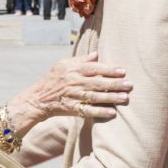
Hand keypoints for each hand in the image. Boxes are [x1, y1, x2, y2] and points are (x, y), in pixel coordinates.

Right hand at [6, 52, 131, 134]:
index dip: (109, 70)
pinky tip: (112, 112)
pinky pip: (87, 111)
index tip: (123, 71)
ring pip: (95, 96)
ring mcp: (72, 96)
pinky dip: (100, 112)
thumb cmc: (51, 80)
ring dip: (111, 97)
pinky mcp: (71, 109)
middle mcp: (73, 82)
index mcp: (72, 69)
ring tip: (125, 98)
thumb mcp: (62, 65)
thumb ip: (80, 60)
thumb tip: (97, 54)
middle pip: (97, 83)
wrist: (36, 99)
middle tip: (130, 85)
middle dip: (115, 84)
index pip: (94, 68)